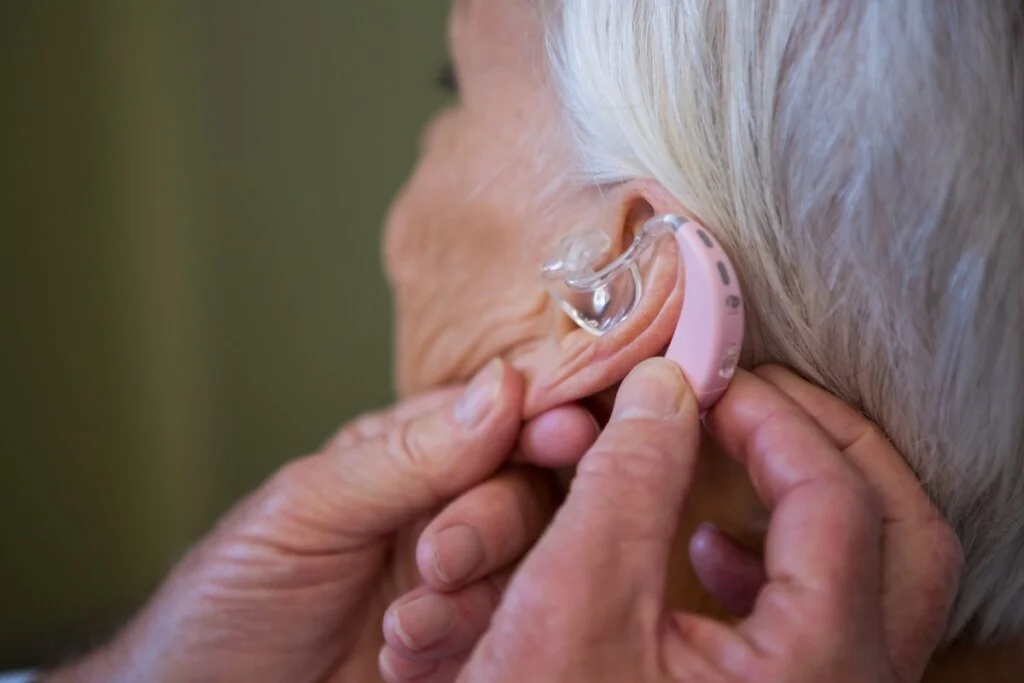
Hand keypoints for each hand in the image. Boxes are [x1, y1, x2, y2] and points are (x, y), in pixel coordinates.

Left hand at [43, 359, 597, 682]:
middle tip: (441, 559)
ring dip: (470, 599)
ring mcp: (461, 581)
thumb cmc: (236, 592)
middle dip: (493, 524)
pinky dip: (462, 647)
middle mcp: (447, 509)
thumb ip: (410, 455)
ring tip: (403, 628)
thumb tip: (502, 387)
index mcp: (412, 454)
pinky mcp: (468, 645)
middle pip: (527, 492)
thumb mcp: (310, 509)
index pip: (499, 418)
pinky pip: (507, 633)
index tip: (565, 430)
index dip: (540, 418)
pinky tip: (404, 661)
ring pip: (526, 568)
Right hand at [382, 359, 961, 682]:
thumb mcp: (573, 603)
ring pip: (881, 575)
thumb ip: (627, 480)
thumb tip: (664, 388)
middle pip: (902, 530)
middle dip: (826, 442)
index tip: (708, 378)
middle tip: (753, 398)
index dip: (772, 417)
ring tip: (736, 459)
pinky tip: (708, 556)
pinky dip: (781, 565)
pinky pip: (831, 620)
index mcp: (814, 672)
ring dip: (817, 495)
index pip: (834, 497)